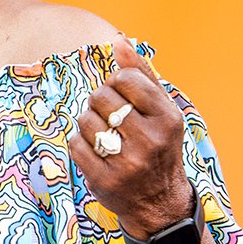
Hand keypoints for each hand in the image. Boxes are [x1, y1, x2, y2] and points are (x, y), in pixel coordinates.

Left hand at [68, 34, 193, 238]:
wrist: (160, 202)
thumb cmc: (158, 145)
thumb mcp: (161, 109)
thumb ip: (142, 73)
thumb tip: (118, 40)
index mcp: (167, 117)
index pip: (124, 78)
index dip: (115, 83)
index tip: (121, 97)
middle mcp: (150, 139)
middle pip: (100, 97)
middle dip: (99, 103)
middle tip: (110, 118)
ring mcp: (127, 162)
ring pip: (85, 120)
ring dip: (88, 125)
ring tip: (104, 136)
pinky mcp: (105, 180)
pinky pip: (75, 145)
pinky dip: (80, 145)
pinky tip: (96, 153)